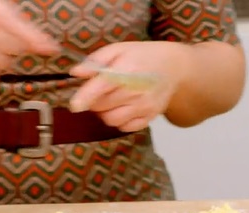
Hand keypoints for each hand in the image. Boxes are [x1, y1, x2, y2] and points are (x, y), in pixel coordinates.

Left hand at [69, 41, 188, 131]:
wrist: (174, 68)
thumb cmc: (143, 56)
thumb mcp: (119, 49)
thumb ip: (95, 60)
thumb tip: (75, 73)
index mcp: (125, 71)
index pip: (100, 88)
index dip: (84, 98)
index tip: (74, 106)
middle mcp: (135, 91)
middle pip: (100, 107)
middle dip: (93, 101)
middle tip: (99, 92)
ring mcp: (143, 106)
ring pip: (111, 120)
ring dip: (104, 113)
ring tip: (110, 101)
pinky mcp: (149, 117)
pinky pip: (125, 128)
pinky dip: (119, 121)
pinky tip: (122, 109)